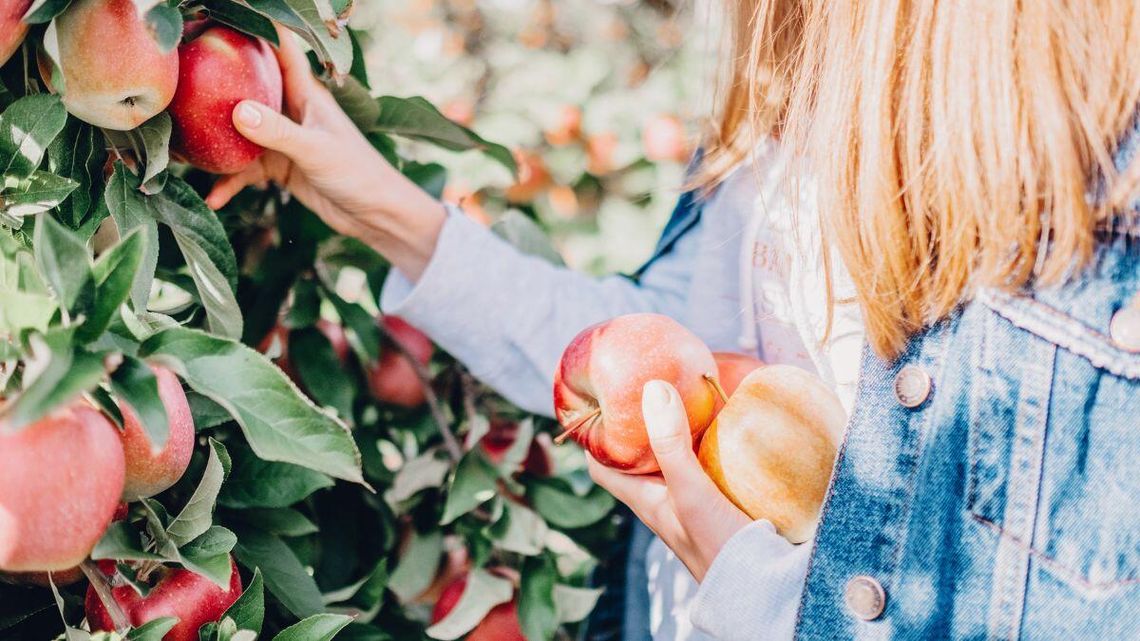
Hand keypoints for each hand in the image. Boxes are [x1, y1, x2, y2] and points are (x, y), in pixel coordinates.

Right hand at [205, 26, 445, 280]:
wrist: (376, 215)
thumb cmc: (358, 174)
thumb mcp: (316, 151)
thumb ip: (278, 132)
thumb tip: (238, 111)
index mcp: (306, 93)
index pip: (279, 49)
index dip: (255, 26)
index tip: (222, 14)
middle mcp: (291, 110)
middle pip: (247, 88)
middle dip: (216, 84)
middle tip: (180, 80)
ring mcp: (283, 138)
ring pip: (239, 132)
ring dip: (215, 142)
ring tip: (179, 153)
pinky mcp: (280, 166)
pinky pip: (245, 170)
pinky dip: (230, 183)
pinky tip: (213, 199)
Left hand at [588, 380, 750, 581]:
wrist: (764, 586)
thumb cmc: (718, 545)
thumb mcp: (689, 490)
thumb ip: (670, 444)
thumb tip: (653, 389)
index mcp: (644, 499)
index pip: (602, 466)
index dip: (594, 436)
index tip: (600, 401)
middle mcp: (665, 498)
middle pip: (641, 456)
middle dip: (643, 423)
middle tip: (651, 385)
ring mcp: (694, 499)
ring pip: (678, 456)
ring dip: (682, 429)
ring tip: (690, 393)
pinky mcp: (724, 498)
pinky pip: (712, 463)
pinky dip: (715, 442)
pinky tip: (730, 423)